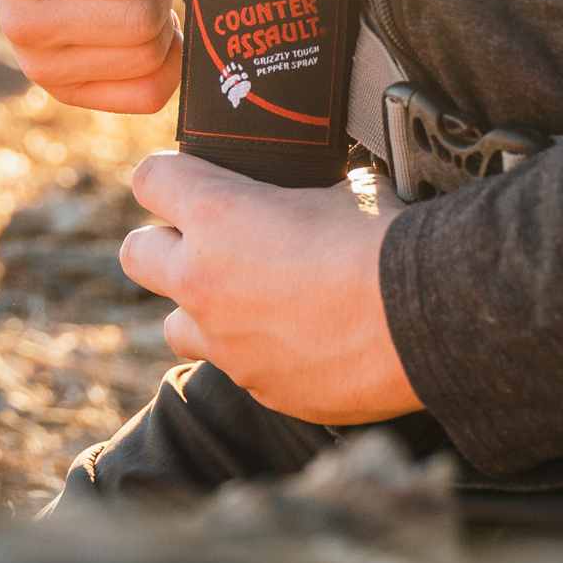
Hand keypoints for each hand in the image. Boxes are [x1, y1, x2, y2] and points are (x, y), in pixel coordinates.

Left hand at [121, 151, 421, 425]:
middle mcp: (203, 279)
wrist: (426, 318)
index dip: (169, 176)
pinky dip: (256, 352)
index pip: (150, 180)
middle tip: (208, 242)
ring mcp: (225, 342)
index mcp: (218, 214)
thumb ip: (302, 192)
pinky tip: (300, 339)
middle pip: (137, 253)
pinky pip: (236, 367)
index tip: (190, 178)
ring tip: (250, 300)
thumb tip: (315, 191)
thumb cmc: (385, 241)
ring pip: (175, 324)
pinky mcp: (257, 386)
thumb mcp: (341, 187)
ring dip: (202, 308)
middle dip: (165, 244)